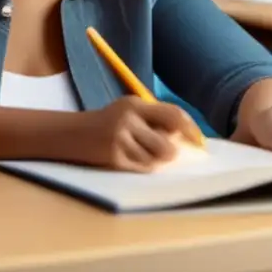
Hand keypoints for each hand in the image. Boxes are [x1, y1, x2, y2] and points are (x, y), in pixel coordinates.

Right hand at [78, 96, 205, 171]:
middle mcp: (128, 119)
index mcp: (135, 104)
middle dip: (173, 150)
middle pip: (168, 142)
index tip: (200, 141)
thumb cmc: (109, 122)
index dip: (191, 129)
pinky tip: (134, 159)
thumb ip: (155, 119)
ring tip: (145, 153)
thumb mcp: (130, 111)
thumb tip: (187, 137)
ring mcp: (120, 139)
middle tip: (169, 151)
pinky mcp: (113, 158)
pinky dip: (145, 166)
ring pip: (157, 158)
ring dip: (157, 159)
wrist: (71, 133)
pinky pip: (143, 167)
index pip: (173, 115)